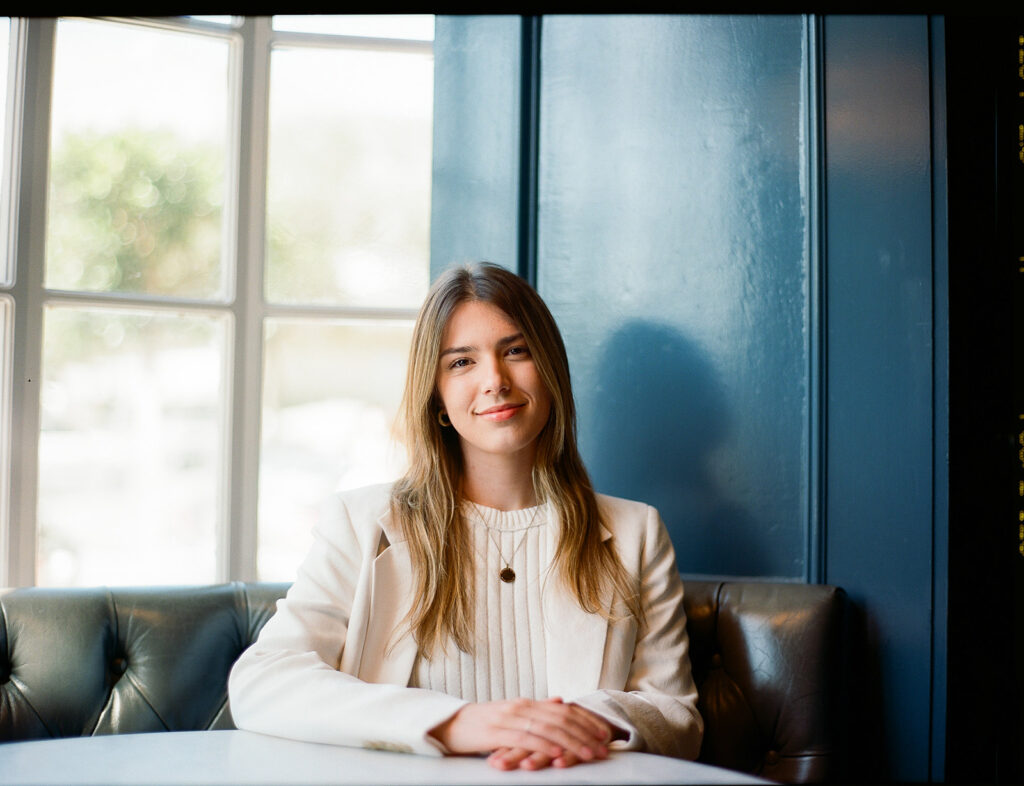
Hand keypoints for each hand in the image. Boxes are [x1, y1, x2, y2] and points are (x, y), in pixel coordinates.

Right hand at [429, 696, 611, 768]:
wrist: (449, 724)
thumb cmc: (481, 723)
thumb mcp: (512, 714)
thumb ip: (536, 709)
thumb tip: (560, 701)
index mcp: (526, 703)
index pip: (563, 711)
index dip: (585, 722)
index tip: (603, 733)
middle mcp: (521, 707)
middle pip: (561, 719)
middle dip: (585, 734)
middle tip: (603, 747)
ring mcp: (509, 718)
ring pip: (548, 729)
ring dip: (572, 742)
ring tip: (589, 754)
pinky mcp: (497, 732)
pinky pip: (525, 739)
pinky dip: (545, 746)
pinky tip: (559, 754)